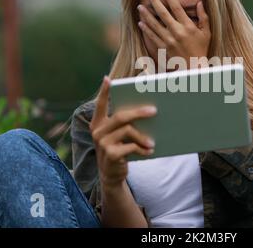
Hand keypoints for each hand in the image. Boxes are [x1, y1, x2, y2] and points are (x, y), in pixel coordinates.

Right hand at [89, 76, 156, 190]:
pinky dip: (142, 149)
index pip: (100, 104)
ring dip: (143, 136)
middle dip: (139, 112)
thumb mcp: (118, 136)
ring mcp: (102, 143)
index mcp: (98, 123)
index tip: (107, 79)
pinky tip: (150, 151)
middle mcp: (97, 131)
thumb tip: (148, 112)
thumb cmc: (119, 149)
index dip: (104, 92)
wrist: (111, 175)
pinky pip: (130, 147)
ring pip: (127, 131)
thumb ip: (125, 124)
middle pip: (120, 117)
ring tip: (153, 142)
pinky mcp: (110, 155)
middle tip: (154, 111)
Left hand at [137, 0, 210, 65]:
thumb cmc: (201, 49)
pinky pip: (153, 37)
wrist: (194, 68)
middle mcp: (178, 32)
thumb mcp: (207, 33)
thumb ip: (203, 17)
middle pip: (163, 13)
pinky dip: (146, 29)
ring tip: (140, 6)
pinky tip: (141, 22)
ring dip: (146, 14)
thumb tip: (199, 2)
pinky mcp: (164, 48)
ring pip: (155, 24)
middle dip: (155, 1)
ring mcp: (169, 40)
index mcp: (188, 26)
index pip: (176, 7)